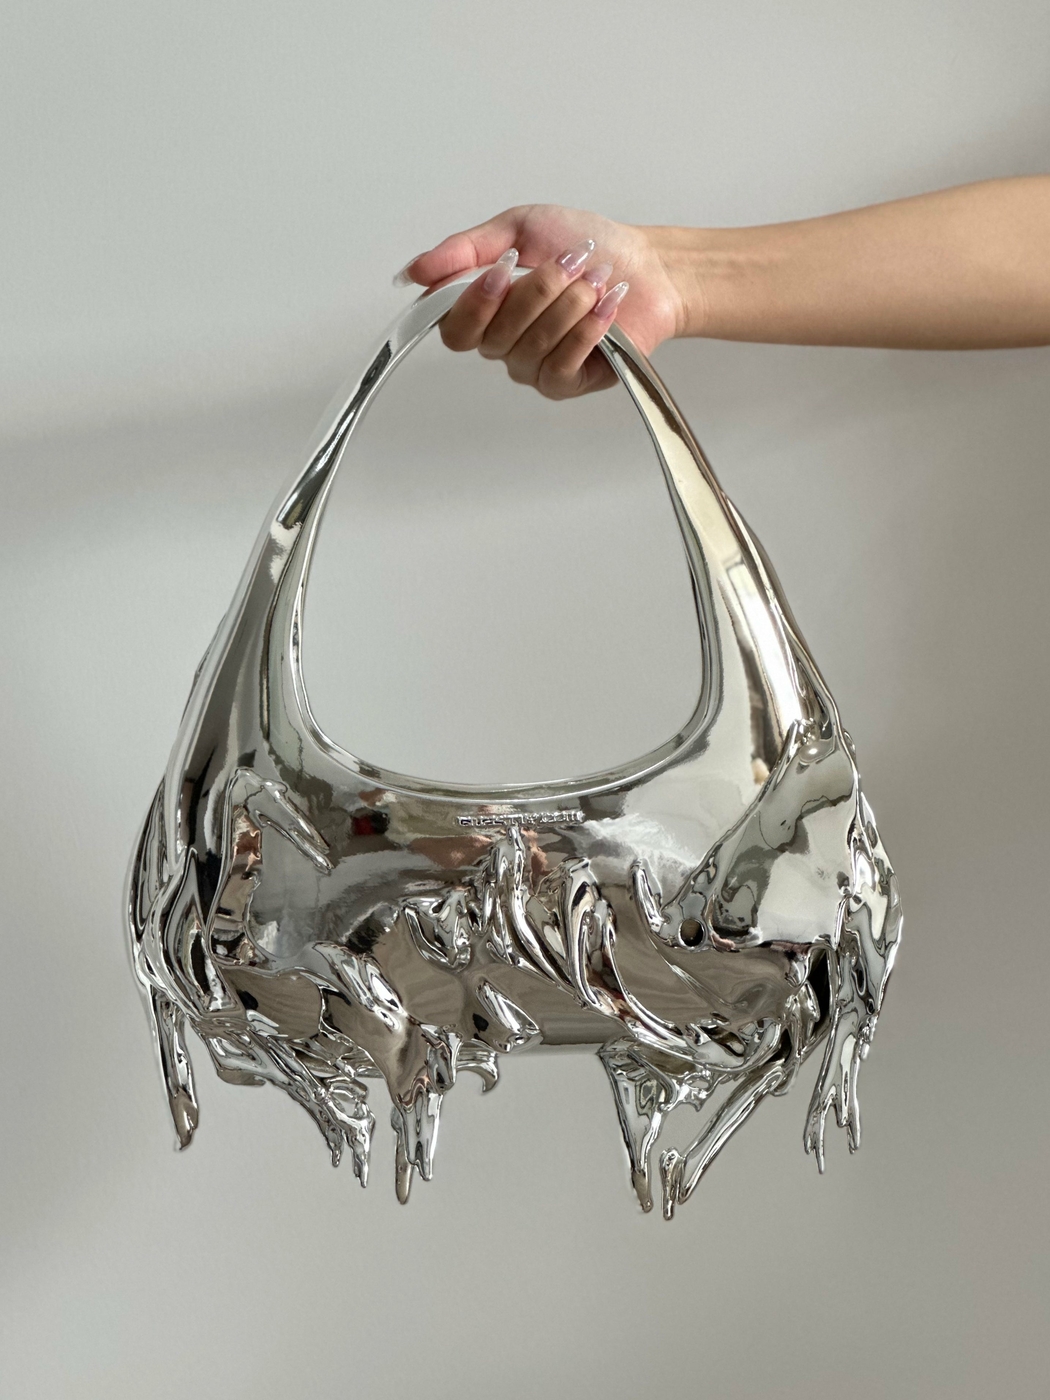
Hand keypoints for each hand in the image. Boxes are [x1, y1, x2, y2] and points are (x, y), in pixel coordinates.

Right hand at [395, 205, 684, 398]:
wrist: (644, 265)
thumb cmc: (583, 244)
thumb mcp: (518, 228)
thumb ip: (464, 251)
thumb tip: (414, 272)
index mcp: (483, 309)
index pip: (452, 328)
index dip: (474, 304)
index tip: (504, 268)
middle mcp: (502, 344)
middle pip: (495, 337)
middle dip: (537, 292)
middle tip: (570, 262)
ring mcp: (532, 367)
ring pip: (530, 348)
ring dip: (568, 306)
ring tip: (596, 279)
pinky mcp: (566, 383)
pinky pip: (561, 365)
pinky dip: (586, 330)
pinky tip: (607, 307)